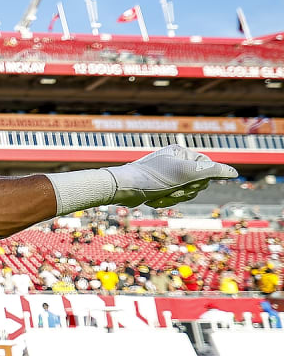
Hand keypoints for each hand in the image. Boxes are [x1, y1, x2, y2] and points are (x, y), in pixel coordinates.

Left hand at [106, 145, 237, 207]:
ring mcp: (166, 176)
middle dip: (185, 191)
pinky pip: (173, 198)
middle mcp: (174, 162)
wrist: (122, 190)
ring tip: (158, 197)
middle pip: (197, 182)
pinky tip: (153, 201)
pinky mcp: (159, 188)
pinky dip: (165, 202)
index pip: (206, 167)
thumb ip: (211, 171)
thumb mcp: (185, 173)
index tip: (187, 182)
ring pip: (185, 192)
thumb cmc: (152, 178)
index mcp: (180, 153)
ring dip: (173, 199)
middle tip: (171, 191)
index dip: (200, 179)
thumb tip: (233, 172)